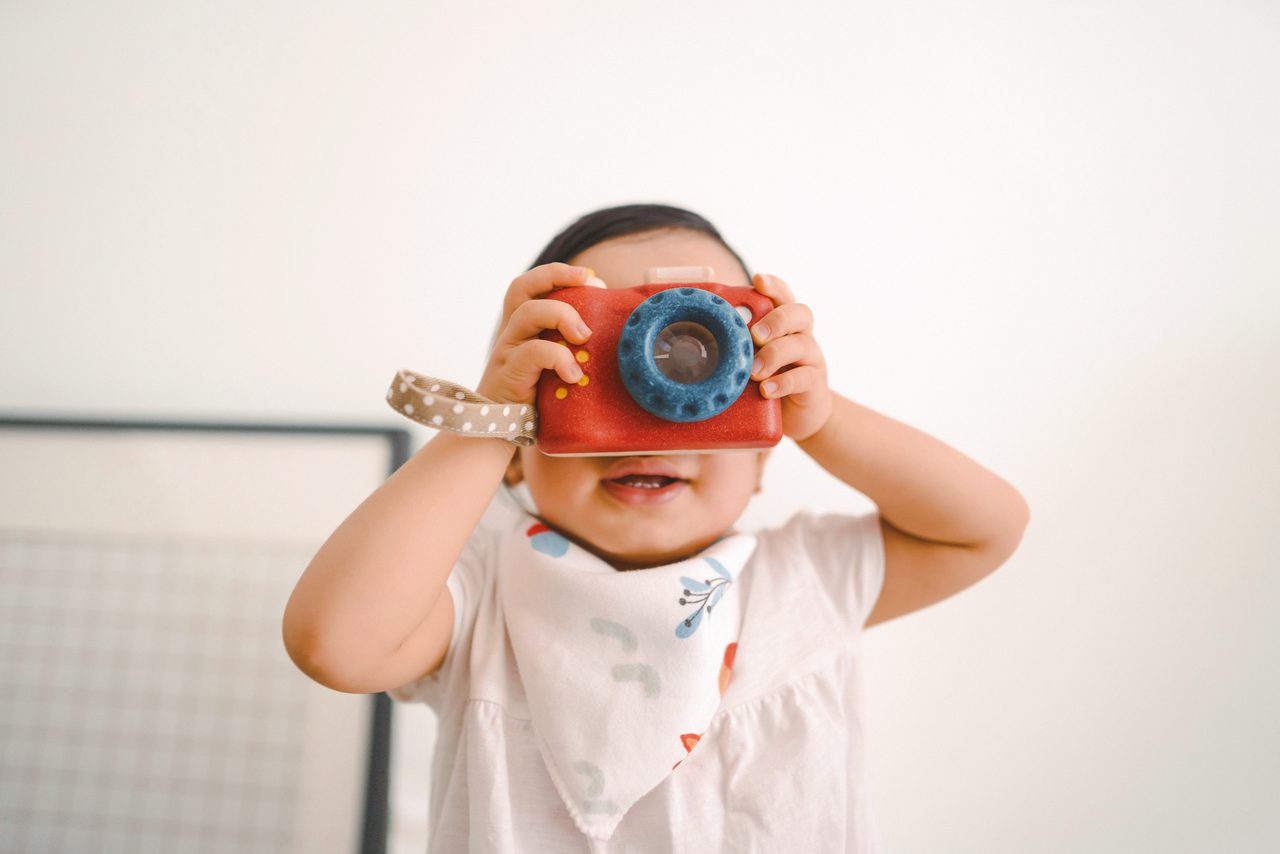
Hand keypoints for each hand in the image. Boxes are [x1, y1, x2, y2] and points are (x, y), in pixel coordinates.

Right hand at [475, 263, 604, 404]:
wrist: (499, 432)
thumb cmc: (534, 397)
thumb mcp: (553, 367)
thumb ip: (571, 349)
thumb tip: (614, 340)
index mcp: (522, 327)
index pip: (531, 286)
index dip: (558, 274)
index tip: (592, 279)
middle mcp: (511, 332)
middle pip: (521, 287)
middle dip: (557, 276)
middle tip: (591, 284)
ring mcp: (507, 350)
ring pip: (528, 313)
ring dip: (562, 316)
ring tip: (585, 336)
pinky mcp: (510, 373)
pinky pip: (533, 352)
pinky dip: (559, 358)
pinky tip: (575, 374)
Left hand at [747, 273, 833, 442]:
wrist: (799, 415)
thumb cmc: (766, 379)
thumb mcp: (749, 359)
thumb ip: (735, 345)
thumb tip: (694, 339)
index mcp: (783, 324)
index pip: (783, 296)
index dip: (773, 286)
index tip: (758, 279)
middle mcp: (800, 335)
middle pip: (799, 314)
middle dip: (776, 321)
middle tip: (755, 335)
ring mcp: (810, 358)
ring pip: (802, 345)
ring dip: (774, 355)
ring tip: (753, 372)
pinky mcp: (814, 383)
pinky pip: (803, 378)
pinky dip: (783, 383)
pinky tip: (766, 390)